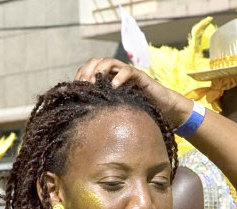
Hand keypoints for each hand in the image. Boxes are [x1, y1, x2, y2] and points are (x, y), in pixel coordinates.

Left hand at [74, 58, 191, 126]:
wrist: (163, 110)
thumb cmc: (137, 112)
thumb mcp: (113, 111)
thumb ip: (100, 109)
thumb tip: (78, 118)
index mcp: (106, 80)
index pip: (88, 70)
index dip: (79, 76)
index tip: (73, 88)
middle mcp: (115, 74)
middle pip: (96, 62)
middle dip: (87, 71)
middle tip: (82, 85)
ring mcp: (127, 74)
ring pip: (110, 62)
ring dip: (100, 70)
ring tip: (94, 83)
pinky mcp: (139, 77)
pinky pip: (127, 71)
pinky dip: (119, 76)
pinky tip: (113, 87)